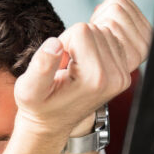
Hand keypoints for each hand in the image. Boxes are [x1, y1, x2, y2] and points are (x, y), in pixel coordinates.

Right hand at [13, 0, 150, 137]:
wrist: (53, 123)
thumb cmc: (39, 107)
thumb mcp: (28, 90)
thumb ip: (40, 66)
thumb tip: (55, 43)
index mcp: (95, 78)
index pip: (82, 30)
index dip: (64, 42)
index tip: (58, 64)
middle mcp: (115, 77)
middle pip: (95, 30)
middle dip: (76, 42)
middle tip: (66, 67)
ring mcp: (123, 77)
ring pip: (104, 32)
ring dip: (85, 45)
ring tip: (74, 68)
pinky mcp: (124, 74)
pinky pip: (111, 42)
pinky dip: (95, 47)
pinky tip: (84, 66)